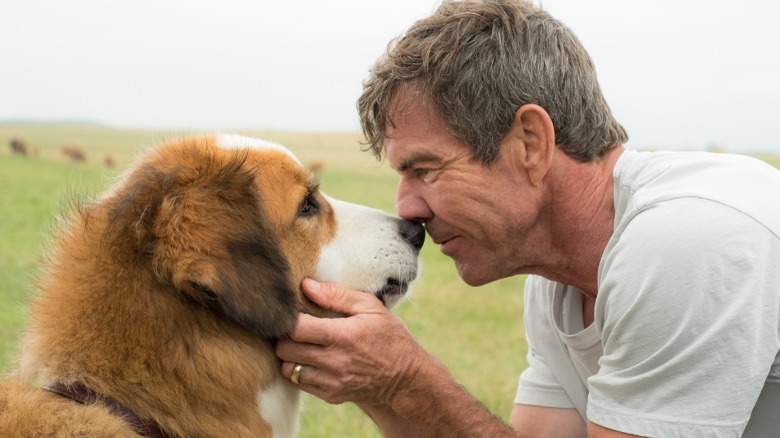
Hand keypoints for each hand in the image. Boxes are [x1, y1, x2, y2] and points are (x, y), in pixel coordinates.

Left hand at [276, 279, 426, 405]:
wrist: (406, 378)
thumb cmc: (389, 336)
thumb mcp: (371, 308)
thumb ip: (337, 295)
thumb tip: (307, 286)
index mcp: (343, 335)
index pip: (296, 328)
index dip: (289, 318)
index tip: (295, 312)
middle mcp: (334, 361)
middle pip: (285, 349)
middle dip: (285, 336)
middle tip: (296, 328)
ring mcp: (332, 381)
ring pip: (288, 368)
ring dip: (290, 355)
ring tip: (303, 344)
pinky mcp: (330, 395)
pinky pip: (299, 383)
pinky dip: (299, 370)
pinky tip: (312, 359)